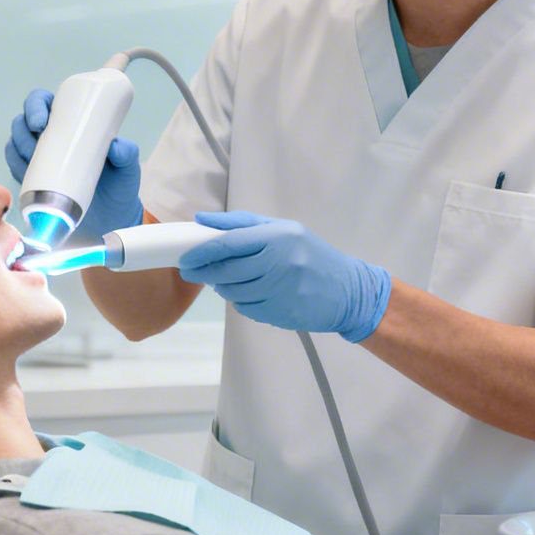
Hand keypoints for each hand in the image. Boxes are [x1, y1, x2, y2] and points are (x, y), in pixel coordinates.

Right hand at [4, 88, 142, 239]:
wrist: (111, 219)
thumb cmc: (120, 185)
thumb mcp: (127, 167)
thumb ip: (127, 154)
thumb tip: (116, 146)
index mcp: (70, 122)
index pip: (43, 102)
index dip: (35, 106)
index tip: (42, 122)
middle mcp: (51, 137)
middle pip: (22, 123)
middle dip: (23, 129)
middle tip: (38, 140)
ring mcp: (40, 159)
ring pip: (15, 144)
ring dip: (16, 147)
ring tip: (32, 157)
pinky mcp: (33, 180)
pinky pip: (14, 167)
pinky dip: (13, 166)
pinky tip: (21, 170)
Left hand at [178, 211, 390, 341]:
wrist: (348, 291)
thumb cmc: (313, 255)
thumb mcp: (284, 230)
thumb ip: (243, 224)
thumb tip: (203, 221)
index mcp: (278, 236)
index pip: (229, 244)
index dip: (202, 252)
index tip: (186, 256)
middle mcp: (279, 263)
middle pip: (225, 271)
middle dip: (204, 272)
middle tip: (193, 271)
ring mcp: (280, 290)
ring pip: (232, 292)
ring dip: (223, 287)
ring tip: (229, 280)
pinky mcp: (280, 313)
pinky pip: (246, 308)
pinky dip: (241, 301)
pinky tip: (252, 293)